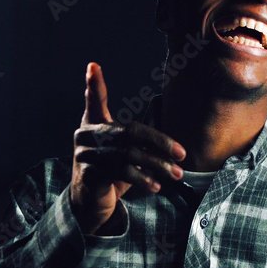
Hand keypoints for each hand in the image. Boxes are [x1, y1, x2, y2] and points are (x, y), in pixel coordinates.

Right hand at [70, 62, 184, 234]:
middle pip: (129, 132)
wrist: (88, 202)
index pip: (94, 100)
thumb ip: (139, 142)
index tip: (93, 66)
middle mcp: (86, 135)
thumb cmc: (111, 170)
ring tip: (176, 174)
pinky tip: (156, 185)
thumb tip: (176, 148)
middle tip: (182, 155)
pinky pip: (121, 172)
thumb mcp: (123, 151)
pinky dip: (142, 178)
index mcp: (93, 123)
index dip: (93, 83)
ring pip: (128, 154)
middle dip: (159, 143)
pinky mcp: (88, 174)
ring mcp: (85, 154)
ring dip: (157, 165)